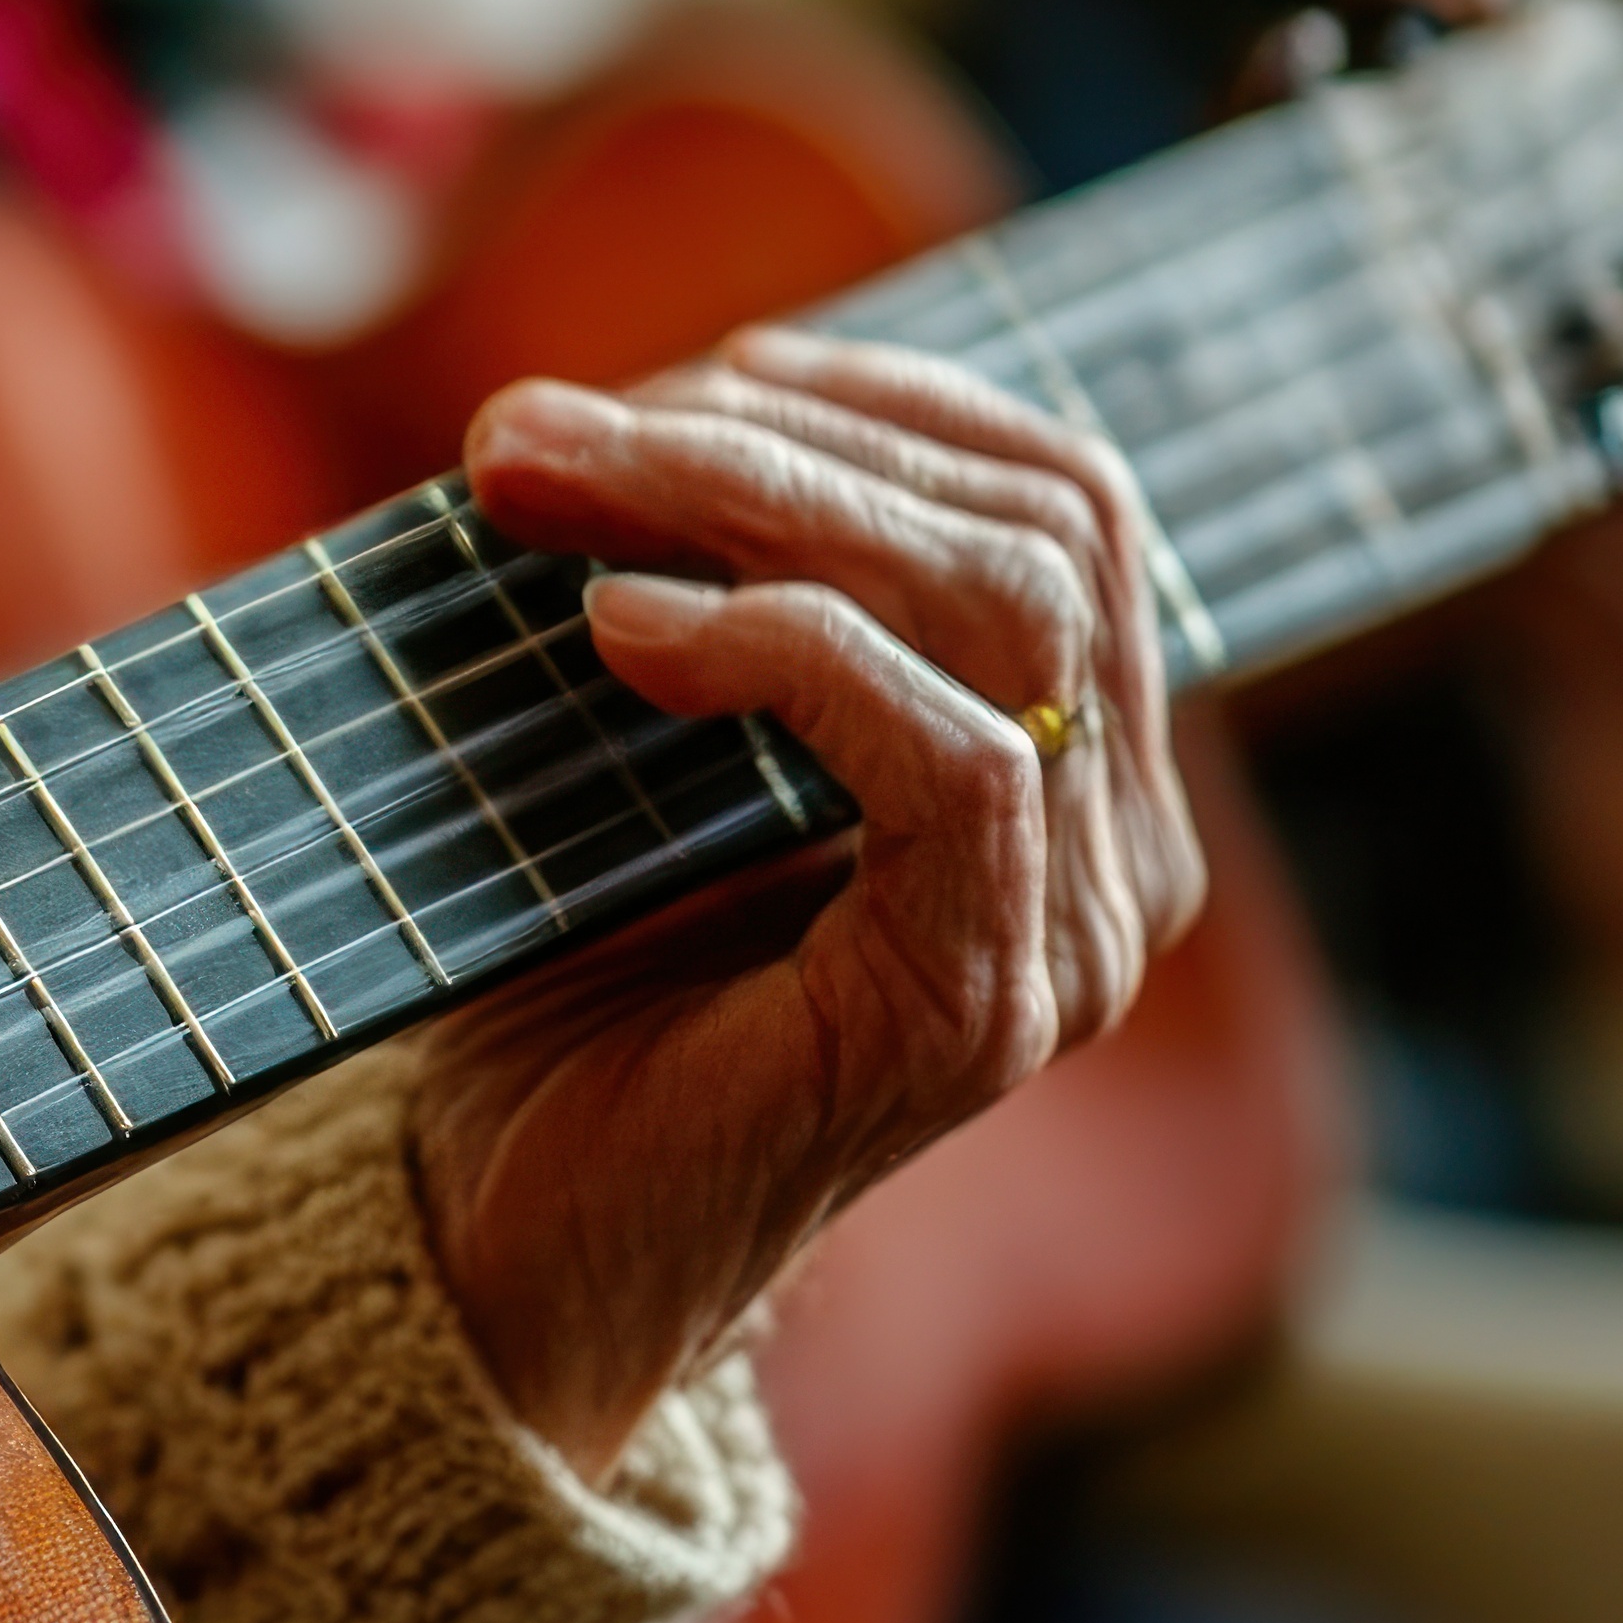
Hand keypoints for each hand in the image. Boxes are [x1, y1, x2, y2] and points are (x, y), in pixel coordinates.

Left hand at [411, 331, 1206, 1472]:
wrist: (503, 1255)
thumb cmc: (562, 1003)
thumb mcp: (636, 750)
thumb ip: (685, 587)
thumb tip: (584, 401)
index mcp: (1073, 779)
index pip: (1067, 500)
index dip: (882, 397)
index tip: (689, 367)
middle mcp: (1118, 861)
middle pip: (1040, 527)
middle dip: (774, 433)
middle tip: (531, 428)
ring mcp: (1072, 943)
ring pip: (1002, 608)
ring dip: (751, 505)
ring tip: (545, 499)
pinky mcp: (983, 1011)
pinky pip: (954, 755)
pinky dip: (778, 650)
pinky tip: (617, 639)